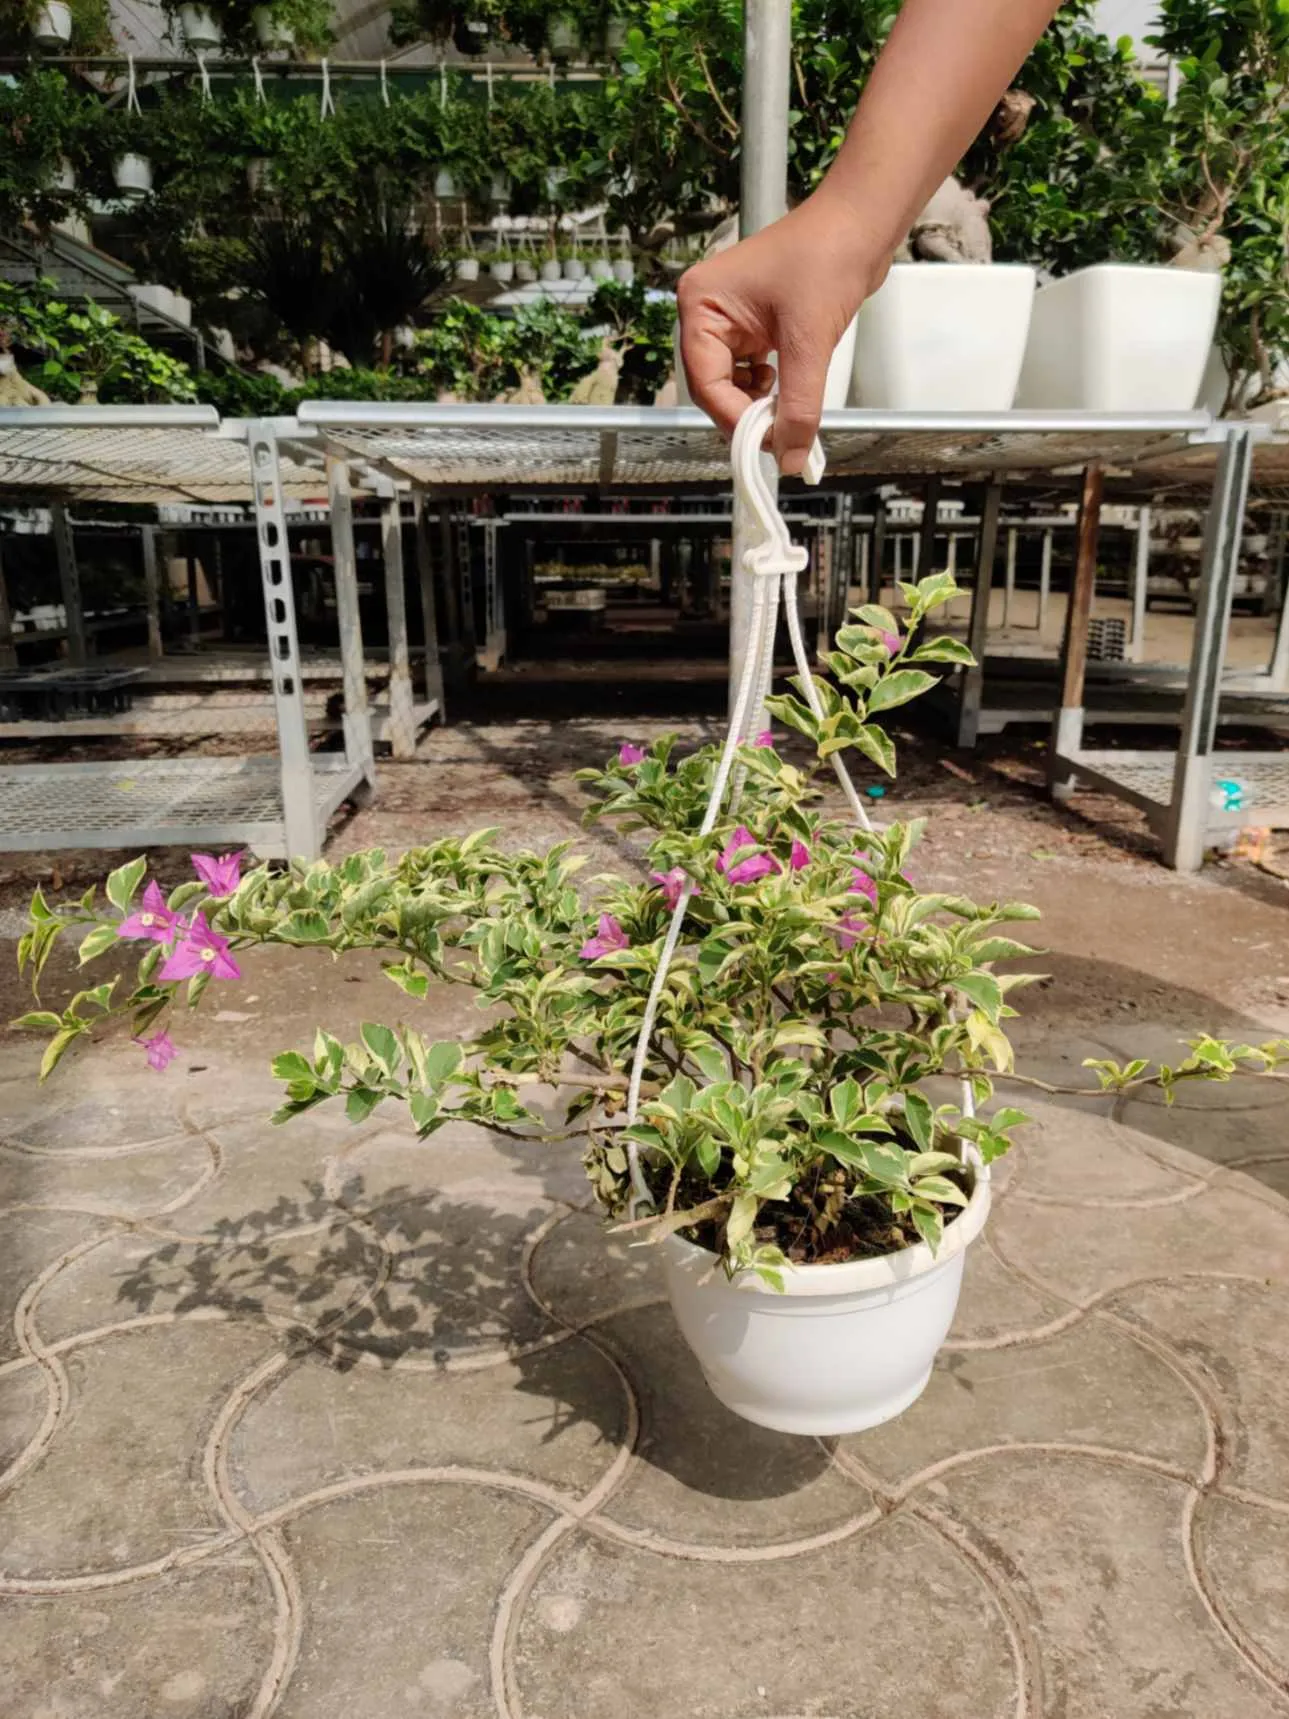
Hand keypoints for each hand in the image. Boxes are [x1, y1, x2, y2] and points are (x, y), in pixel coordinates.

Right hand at [677, 191, 886, 474]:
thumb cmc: (828, 257)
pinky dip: (768, 391)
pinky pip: (750, 372)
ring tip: (786, 410)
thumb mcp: (809, 342)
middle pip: (714, 386)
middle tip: (778, 437)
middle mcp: (706, 311)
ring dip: (757, 405)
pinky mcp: (753, 326)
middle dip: (745, 413)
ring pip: (732, 384)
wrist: (862, 223)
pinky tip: (787, 390)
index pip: (705, 381)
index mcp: (700, 303)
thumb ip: (798, 407)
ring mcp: (729, 318)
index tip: (764, 444)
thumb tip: (790, 458)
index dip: (733, 418)